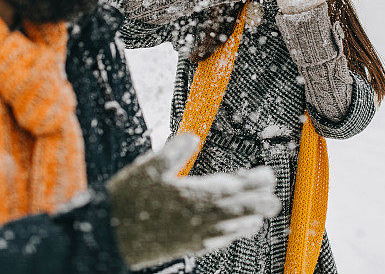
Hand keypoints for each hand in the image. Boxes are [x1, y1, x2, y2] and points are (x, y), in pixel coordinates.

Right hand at [106, 134, 279, 269]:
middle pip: (238, 209)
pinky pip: (216, 242)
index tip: (268, 176)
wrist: (110, 238)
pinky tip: (231, 235)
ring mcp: (194, 235)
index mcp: (195, 196)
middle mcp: (200, 218)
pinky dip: (229, 237)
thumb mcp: (148, 168)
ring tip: (261, 217)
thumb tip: (192, 137)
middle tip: (275, 198)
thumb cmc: (127, 202)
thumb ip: (173, 152)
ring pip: (230, 228)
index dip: (254, 182)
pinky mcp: (186, 247)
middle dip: (258, 203)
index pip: (234, 187)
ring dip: (248, 221)